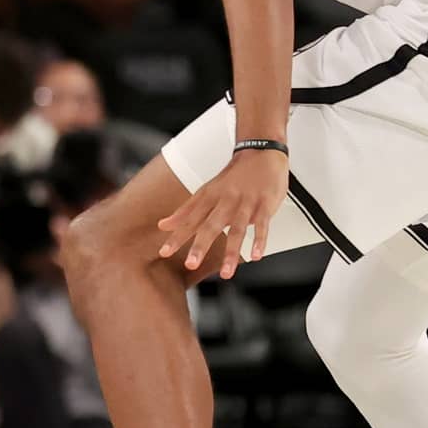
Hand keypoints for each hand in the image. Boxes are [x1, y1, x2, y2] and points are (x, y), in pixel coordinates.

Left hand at [158, 148, 289, 278]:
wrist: (261, 153)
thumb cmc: (233, 177)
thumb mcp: (206, 191)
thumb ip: (186, 211)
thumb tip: (163, 225)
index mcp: (209, 197)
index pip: (190, 219)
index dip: (177, 236)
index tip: (164, 252)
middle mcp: (225, 200)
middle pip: (211, 225)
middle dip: (200, 245)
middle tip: (190, 264)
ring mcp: (245, 203)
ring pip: (237, 230)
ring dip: (232, 253)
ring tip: (226, 274)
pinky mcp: (264, 204)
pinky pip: (262, 225)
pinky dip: (259, 241)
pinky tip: (255, 257)